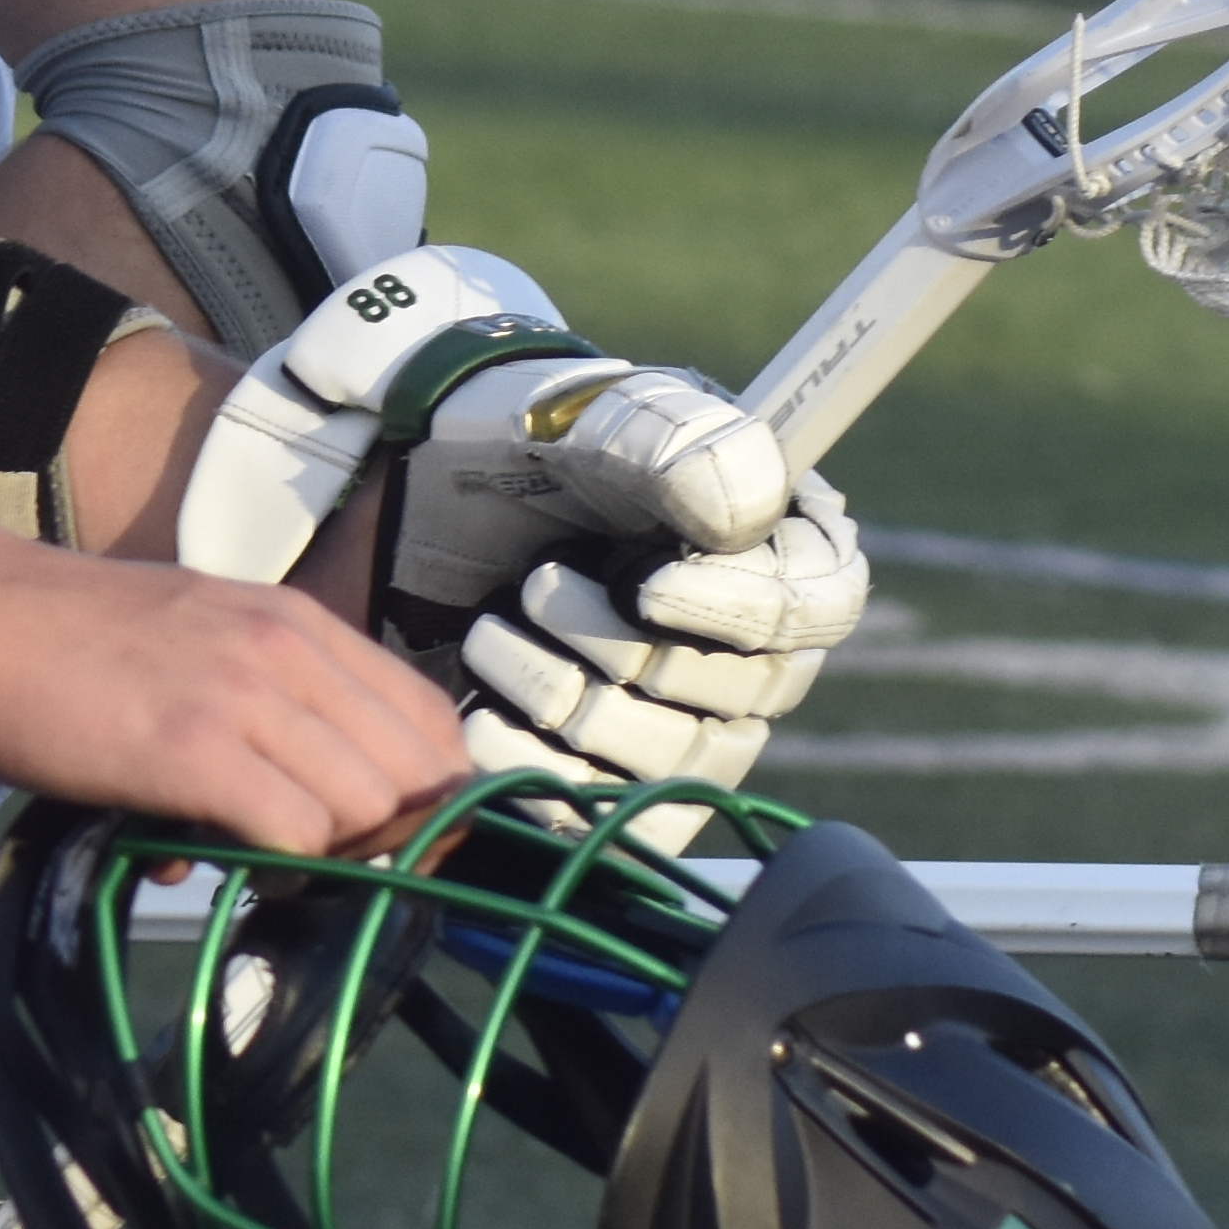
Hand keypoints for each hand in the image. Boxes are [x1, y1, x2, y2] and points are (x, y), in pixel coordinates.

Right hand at [0, 524, 470, 859]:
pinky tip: (226, 862)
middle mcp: (288, 648)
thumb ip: (261, 708)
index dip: (433, 798)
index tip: (398, 848)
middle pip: (418, 774)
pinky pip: (297, 833)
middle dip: (394, 841)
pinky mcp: (194, 749)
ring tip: (266, 866)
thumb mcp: (196, 642)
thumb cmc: (63, 643)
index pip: (430, 721)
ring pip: (370, 808)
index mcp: (295, 622)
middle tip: (332, 872)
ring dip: (334, 858)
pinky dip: (281, 869)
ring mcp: (244, 695)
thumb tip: (303, 815)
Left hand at [369, 361, 870, 803]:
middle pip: (742, 694)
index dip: (738, 608)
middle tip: (536, 583)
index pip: (819, 603)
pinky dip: (535, 766)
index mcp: (775, 535)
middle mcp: (750, 638)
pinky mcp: (614, 776)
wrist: (409, 498)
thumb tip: (749, 505)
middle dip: (617, 644)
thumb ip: (672, 443)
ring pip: (672, 758)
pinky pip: (610, 811)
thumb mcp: (588, 417)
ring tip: (490, 632)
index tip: (642, 588)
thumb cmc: (520, 439)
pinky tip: (479, 714)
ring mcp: (687, 716)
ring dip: (562, 693)